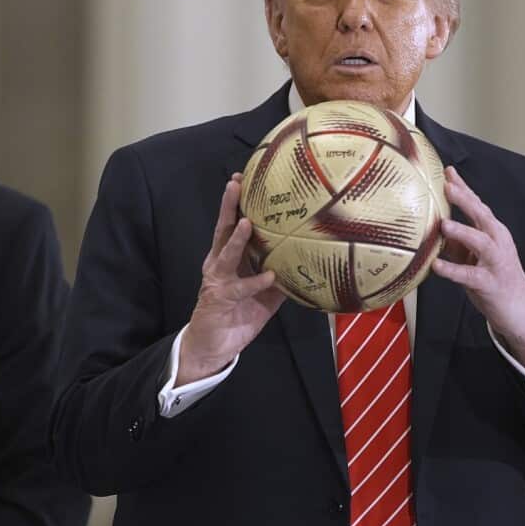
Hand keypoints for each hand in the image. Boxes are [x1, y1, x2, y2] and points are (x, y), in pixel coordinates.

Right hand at [177, 174, 285, 385]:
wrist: (213, 347)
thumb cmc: (239, 315)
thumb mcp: (267, 294)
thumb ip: (283, 275)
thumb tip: (311, 261)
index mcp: (230, 258)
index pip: (233, 224)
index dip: (238, 202)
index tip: (245, 178)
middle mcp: (220, 264)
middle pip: (224, 229)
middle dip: (229, 206)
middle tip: (236, 183)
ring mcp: (217, 280)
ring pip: (226, 253)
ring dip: (238, 238)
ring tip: (248, 222)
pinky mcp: (219, 299)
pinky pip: (240, 288)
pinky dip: (255, 282)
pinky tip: (270, 275)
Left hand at [431, 167, 524, 368]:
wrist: (519, 310)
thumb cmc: (495, 280)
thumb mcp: (476, 256)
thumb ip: (459, 241)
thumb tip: (436, 224)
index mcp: (494, 232)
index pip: (477, 205)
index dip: (463, 188)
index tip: (447, 171)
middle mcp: (498, 242)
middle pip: (482, 215)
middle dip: (465, 199)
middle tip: (447, 185)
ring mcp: (496, 262)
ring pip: (480, 242)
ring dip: (462, 232)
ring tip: (444, 225)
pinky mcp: (490, 284)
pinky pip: (470, 275)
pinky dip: (453, 270)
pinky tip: (437, 266)